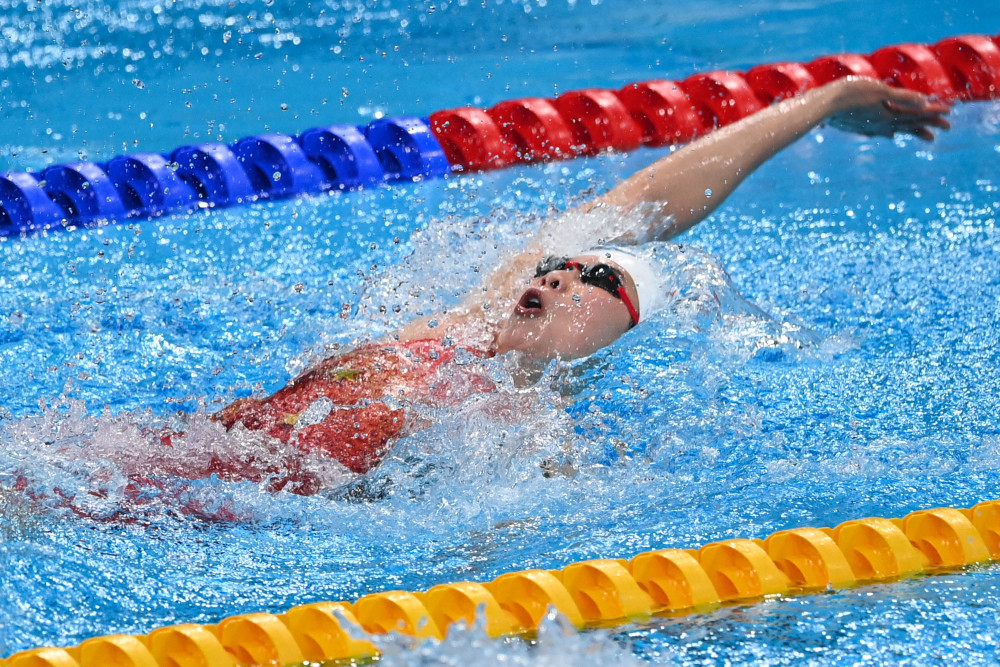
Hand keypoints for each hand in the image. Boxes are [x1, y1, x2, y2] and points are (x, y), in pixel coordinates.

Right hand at [827, 77, 951, 140]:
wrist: (821, 106)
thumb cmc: (851, 94)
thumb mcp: (879, 91)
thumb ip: (902, 96)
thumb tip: (925, 100)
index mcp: (888, 115)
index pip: (916, 113)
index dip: (933, 113)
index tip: (950, 114)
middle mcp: (880, 124)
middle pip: (907, 124)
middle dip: (925, 125)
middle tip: (941, 131)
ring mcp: (867, 126)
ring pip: (893, 129)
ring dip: (907, 131)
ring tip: (918, 135)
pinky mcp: (856, 125)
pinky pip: (877, 131)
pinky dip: (885, 132)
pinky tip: (886, 135)